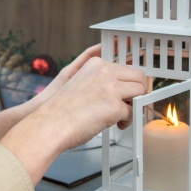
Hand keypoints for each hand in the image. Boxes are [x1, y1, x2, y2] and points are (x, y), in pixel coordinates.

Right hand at [0, 52, 146, 183]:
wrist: (49, 125)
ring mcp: (111, 88)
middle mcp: (105, 72)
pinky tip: (116, 125)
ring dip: (134, 105)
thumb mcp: (81, 82)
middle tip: (132, 104)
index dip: (129, 81)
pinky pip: (132, 113)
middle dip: (138, 91)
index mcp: (96, 64)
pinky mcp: (114, 106)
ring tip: (122, 116)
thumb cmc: (61, 110)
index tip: (131, 90)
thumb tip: (121, 87)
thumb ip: (100, 80)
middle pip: (139, 76)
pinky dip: (126, 121)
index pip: (126, 67)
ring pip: (140, 91)